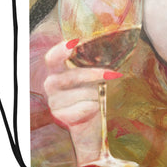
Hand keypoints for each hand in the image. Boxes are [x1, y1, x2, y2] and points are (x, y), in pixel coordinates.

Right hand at [43, 39, 121, 163]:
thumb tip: (115, 52)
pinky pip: (82, 108)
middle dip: (93, 74)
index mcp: (58, 71)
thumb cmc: (92, 95)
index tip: (74, 42)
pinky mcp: (59, 116)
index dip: (60, 50)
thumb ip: (94, 65)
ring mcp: (53, 101)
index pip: (52, 58)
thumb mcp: (93, 78)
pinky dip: (93, 107)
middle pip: (70, 76)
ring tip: (100, 97)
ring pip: (80, 93)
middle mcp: (52, 84)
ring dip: (96, 94)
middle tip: (113, 73)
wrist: (90, 125)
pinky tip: (95, 108)